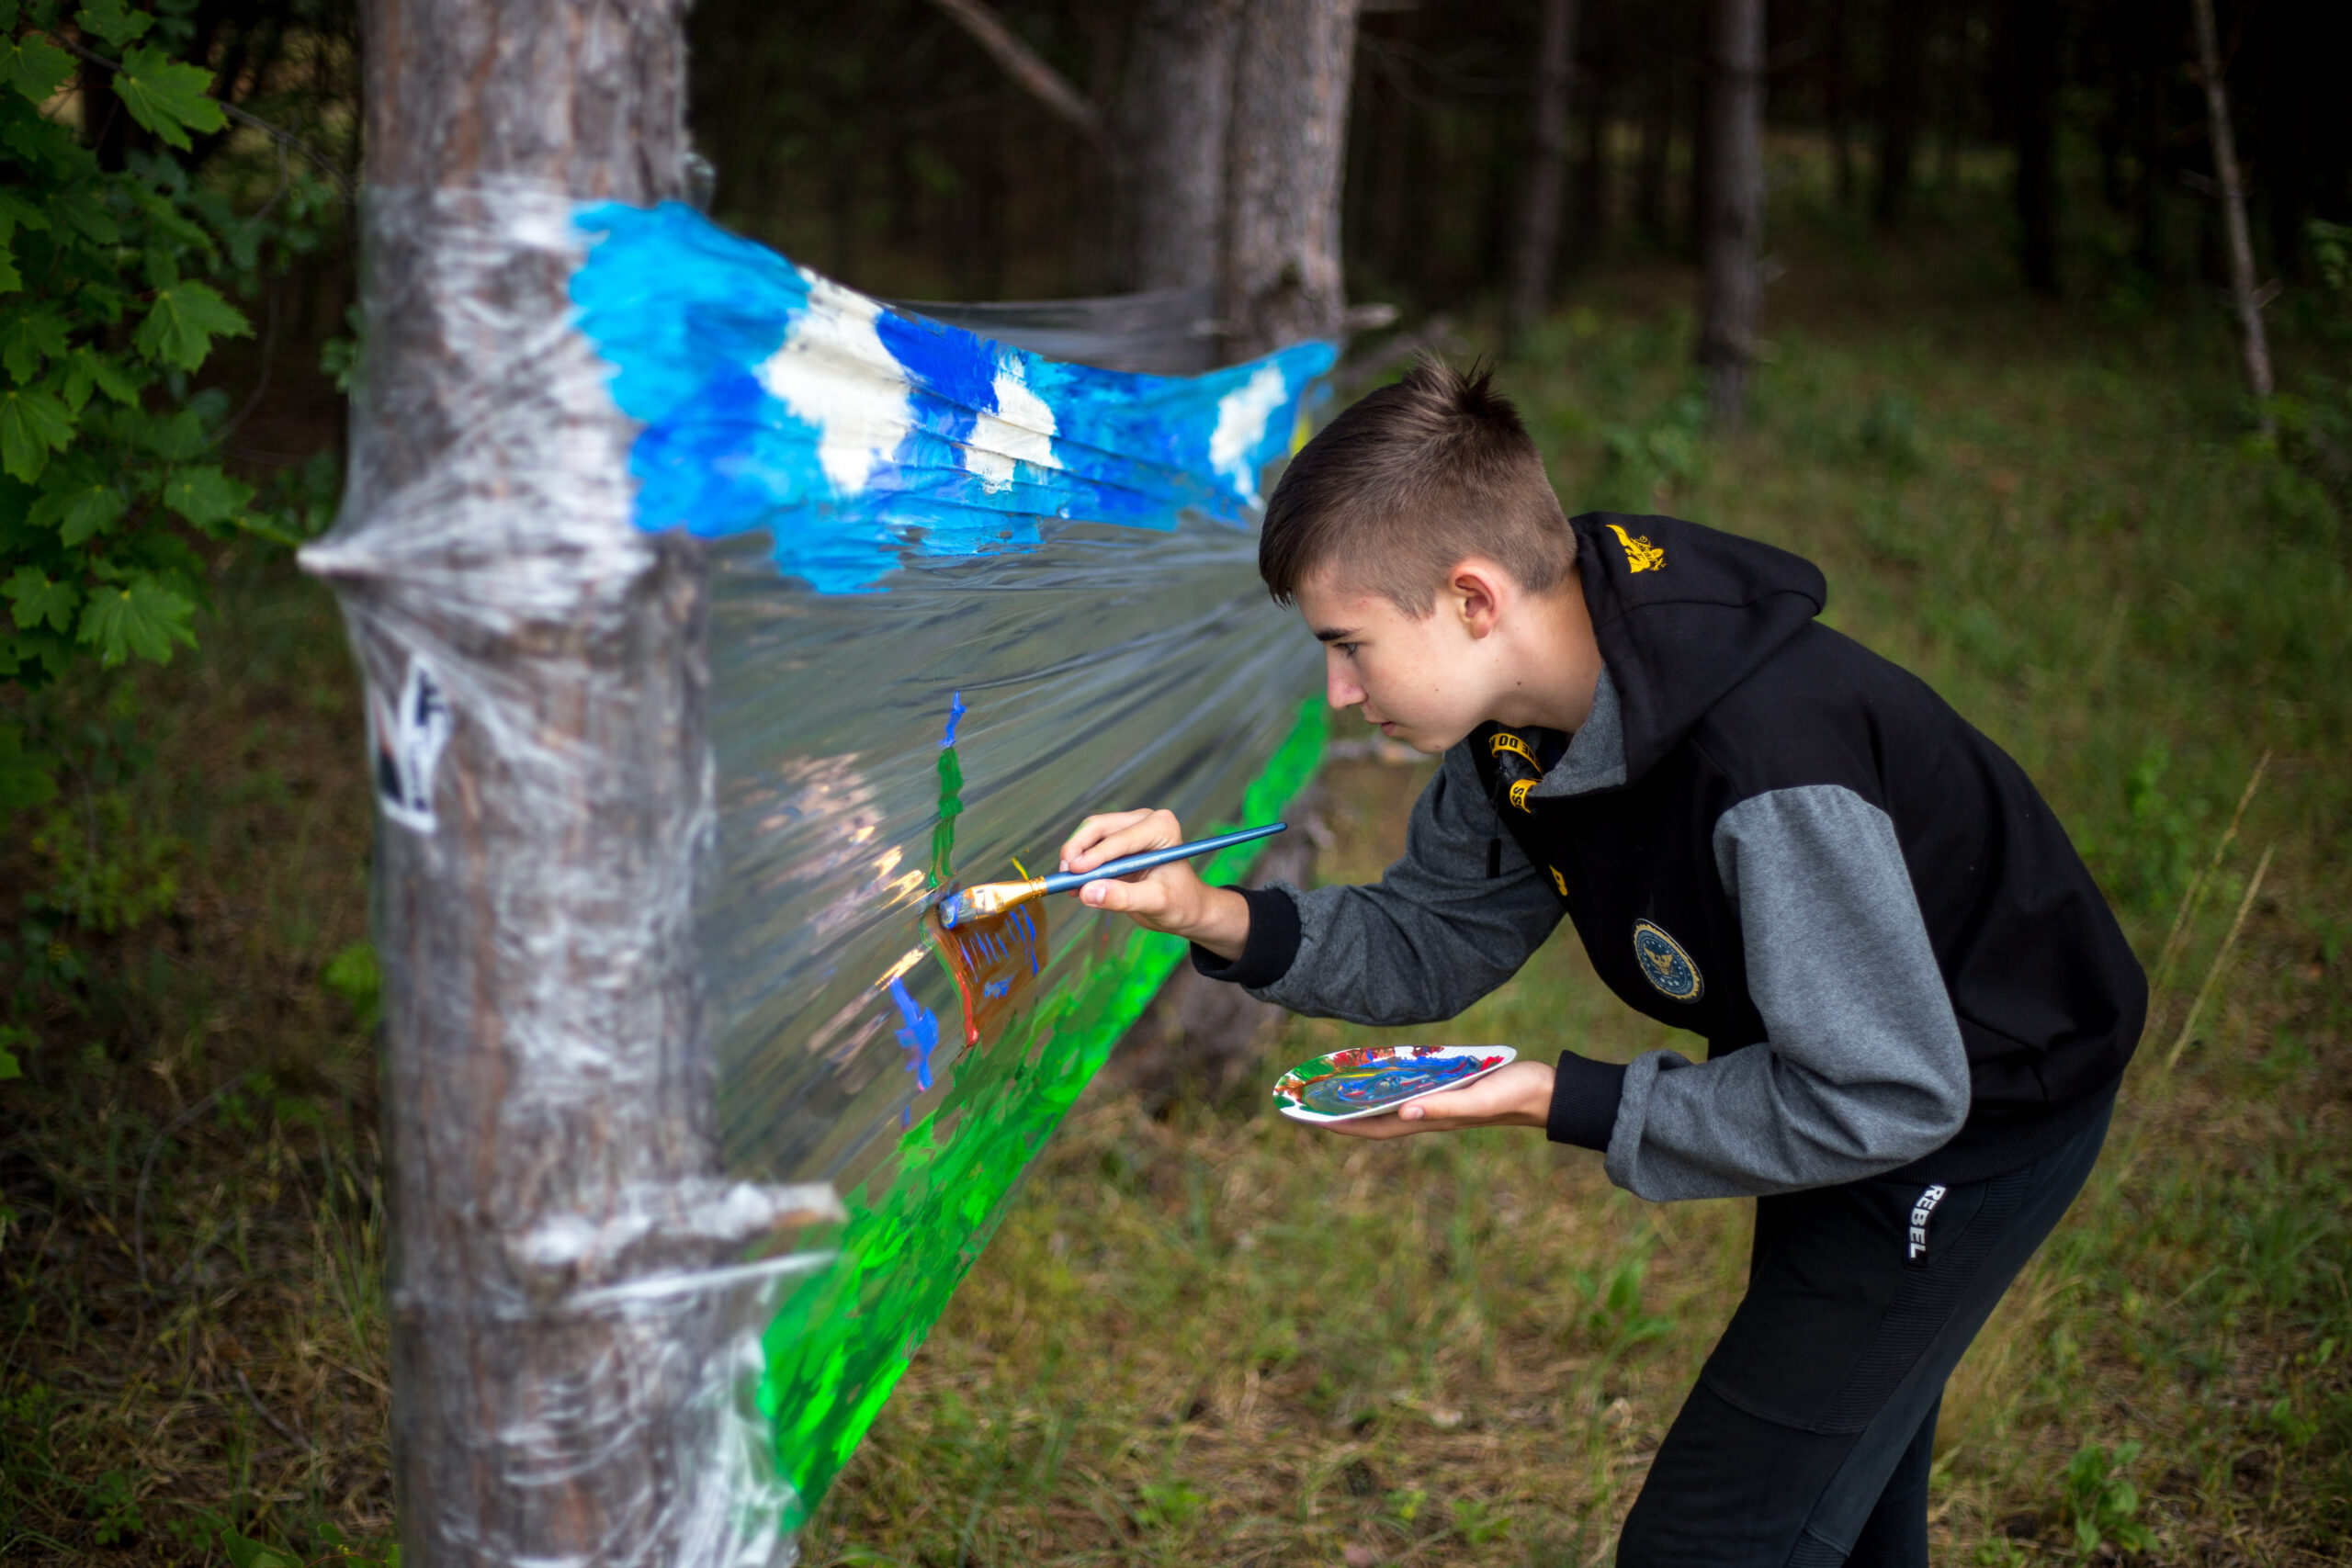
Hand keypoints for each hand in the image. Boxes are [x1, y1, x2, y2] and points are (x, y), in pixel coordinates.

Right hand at [1058, 808, 1251, 958]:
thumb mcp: (1155, 903)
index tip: (1074, 872)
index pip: (1121, 837)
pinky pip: (1089, 846)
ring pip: (1089, 834)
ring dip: (1074, 857)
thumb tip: (1087, 892)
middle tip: (1065, 875)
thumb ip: (1123, 897)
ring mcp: (1129, 828)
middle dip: (1078, 850)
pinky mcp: (1117, 841)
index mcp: (1161, 828)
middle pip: (1099, 827)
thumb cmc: (1180, 904)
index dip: (1095, 854)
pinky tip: (1075, 886)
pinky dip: (1079, 863)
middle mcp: (1145, 820)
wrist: (1185, 908)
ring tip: (1069, 884)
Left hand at [1311, 1060, 1556, 1139]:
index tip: (1308, 1120)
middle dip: (1339, 1116)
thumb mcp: (1479, 1099)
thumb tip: (1404, 1112)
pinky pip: (1405, 1092)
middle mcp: (1427, 1115)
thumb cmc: (1513, 1094)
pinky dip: (1384, 1088)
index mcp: (1430, 1120)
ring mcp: (1436, 1104)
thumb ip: (1445, 1107)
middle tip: (1306, 1105)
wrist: (1545, 1092)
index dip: (1340, 1125)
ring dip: (1358, 1103)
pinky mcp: (1447, 1090)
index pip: (1374, 1127)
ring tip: (1329, 1092)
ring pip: (1386, 1107)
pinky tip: (1374, 1076)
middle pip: (1373, 1120)